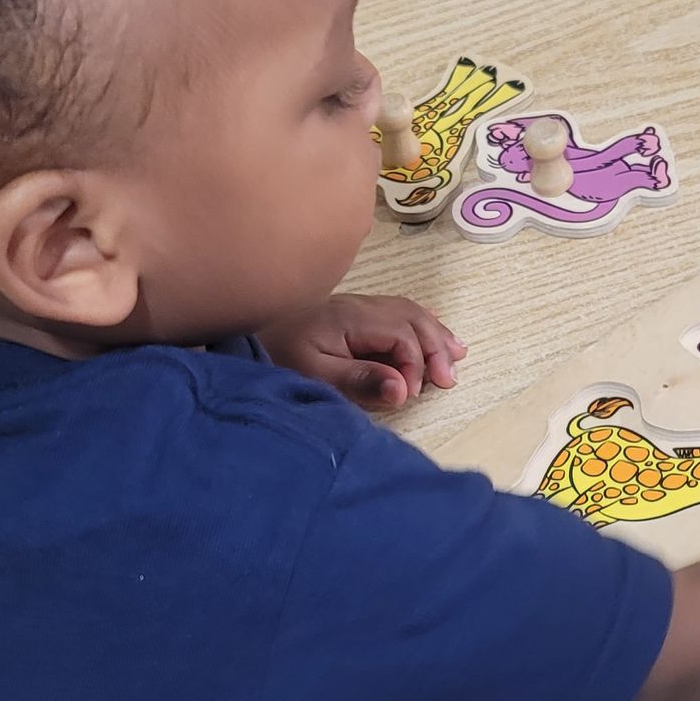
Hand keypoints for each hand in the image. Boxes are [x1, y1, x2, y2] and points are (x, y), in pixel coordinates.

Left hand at [259, 294, 464, 409]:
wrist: (243, 335)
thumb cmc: (275, 357)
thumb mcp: (313, 375)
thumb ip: (359, 381)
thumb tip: (405, 388)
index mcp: (351, 319)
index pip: (401, 336)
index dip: (415, 365)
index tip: (412, 394)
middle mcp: (358, 306)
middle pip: (412, 318)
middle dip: (435, 348)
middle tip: (448, 380)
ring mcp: (355, 306)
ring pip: (407, 311)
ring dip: (434, 333)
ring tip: (456, 356)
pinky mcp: (349, 312)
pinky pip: (395, 308)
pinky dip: (420, 319)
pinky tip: (434, 322)